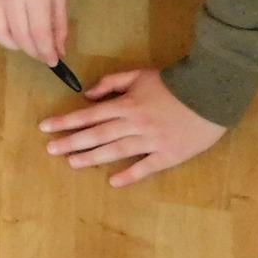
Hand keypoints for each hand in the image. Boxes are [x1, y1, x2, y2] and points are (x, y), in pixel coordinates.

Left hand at [39, 68, 226, 186]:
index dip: (66, 121)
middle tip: (51, 149)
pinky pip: (147, 167)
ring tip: (72, 163)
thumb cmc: (172, 83)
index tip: (46, 127)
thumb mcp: (138, 75)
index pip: (89, 115)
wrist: (211, 92)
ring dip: (92, 158)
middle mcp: (134, 124)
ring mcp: (152, 141)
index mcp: (126, 105)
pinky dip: (130, 175)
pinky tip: (113, 182)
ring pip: (116, 151)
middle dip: (71, 142)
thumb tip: (87, 95)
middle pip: (97, 135)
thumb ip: (111, 83)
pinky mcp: (170, 154)